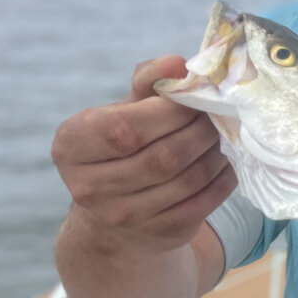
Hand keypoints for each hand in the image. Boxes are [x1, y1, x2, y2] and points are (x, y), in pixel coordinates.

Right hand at [51, 56, 236, 251]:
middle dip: (199, 130)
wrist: (118, 211)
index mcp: (71, 146)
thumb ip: (149, 81)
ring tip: (224, 133)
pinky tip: (226, 160)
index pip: (125, 127)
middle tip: (218, 113)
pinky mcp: (159, 234)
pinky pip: (203, 202)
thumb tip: (177, 63)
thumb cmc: (125, 144)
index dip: (168, 110)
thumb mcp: (126, 108)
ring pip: (187, 179)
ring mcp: (123, 217)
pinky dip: (223, 177)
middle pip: (162, 157)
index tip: (192, 96)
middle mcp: (89, 187)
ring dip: (215, 152)